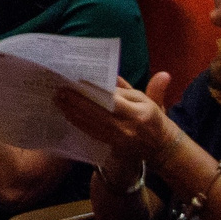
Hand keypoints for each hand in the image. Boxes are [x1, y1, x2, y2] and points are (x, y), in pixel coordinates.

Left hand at [55, 72, 179, 186]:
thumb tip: (112, 73)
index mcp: (140, 112)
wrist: (161, 146)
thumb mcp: (148, 100)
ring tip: (59, 101)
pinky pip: (92, 133)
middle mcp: (129, 127)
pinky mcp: (113, 146)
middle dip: (78, 102)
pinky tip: (68, 114)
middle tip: (61, 91)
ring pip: (92, 124)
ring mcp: (120, 139)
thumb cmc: (153, 118)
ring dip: (73, 112)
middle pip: (99, 113)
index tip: (79, 82)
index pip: (114, 101)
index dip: (95, 92)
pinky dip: (79, 123)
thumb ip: (129, 87)